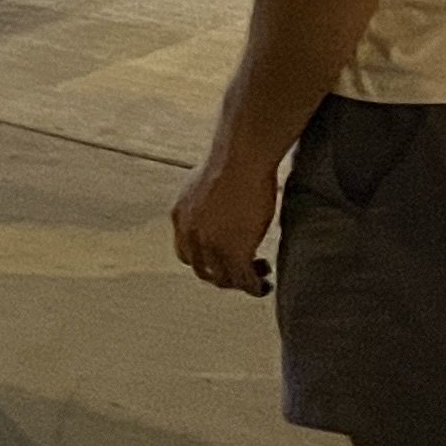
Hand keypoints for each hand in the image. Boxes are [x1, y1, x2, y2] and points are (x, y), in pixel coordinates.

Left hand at [170, 135, 279, 295]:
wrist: (241, 157)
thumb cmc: (232, 162)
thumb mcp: (206, 186)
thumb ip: (206, 206)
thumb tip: (221, 210)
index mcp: (180, 216)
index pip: (186, 253)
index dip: (206, 261)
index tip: (224, 260)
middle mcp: (190, 233)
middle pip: (202, 270)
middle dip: (223, 275)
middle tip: (244, 271)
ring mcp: (211, 244)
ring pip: (224, 279)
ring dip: (241, 283)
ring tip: (260, 275)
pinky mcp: (234, 251)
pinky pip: (244, 280)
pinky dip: (255, 287)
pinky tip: (265, 284)